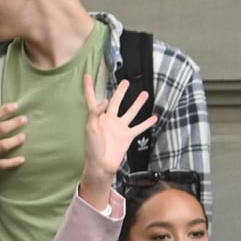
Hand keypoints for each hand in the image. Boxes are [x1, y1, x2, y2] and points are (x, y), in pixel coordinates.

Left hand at [79, 75, 155, 190]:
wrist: (102, 164)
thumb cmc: (92, 147)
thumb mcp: (90, 128)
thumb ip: (96, 113)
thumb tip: (106, 100)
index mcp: (97, 116)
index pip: (91, 98)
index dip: (89, 87)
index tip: (87, 76)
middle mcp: (109, 119)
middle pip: (116, 101)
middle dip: (120, 91)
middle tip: (126, 82)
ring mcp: (119, 127)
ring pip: (130, 112)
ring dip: (137, 103)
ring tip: (145, 94)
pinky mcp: (127, 136)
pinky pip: (139, 127)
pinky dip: (146, 123)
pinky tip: (153, 117)